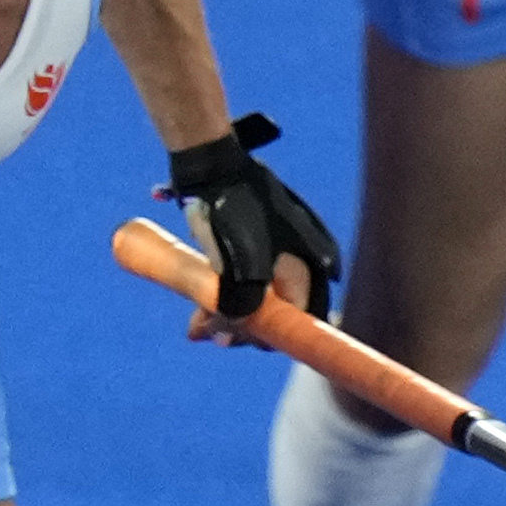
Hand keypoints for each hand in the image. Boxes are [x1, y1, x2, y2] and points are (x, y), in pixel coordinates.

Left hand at [162, 110, 344, 329]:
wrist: (214, 167)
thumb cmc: (233, 211)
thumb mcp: (241, 266)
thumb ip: (243, 307)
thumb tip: (227, 334)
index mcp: (309, 269)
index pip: (297, 322)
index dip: (264, 336)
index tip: (230, 339)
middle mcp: (302, 265)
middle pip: (277, 315)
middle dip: (239, 328)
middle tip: (207, 333)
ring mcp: (279, 257)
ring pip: (256, 301)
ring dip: (226, 317)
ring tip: (195, 324)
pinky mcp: (258, 249)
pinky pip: (245, 284)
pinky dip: (224, 298)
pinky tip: (199, 309)